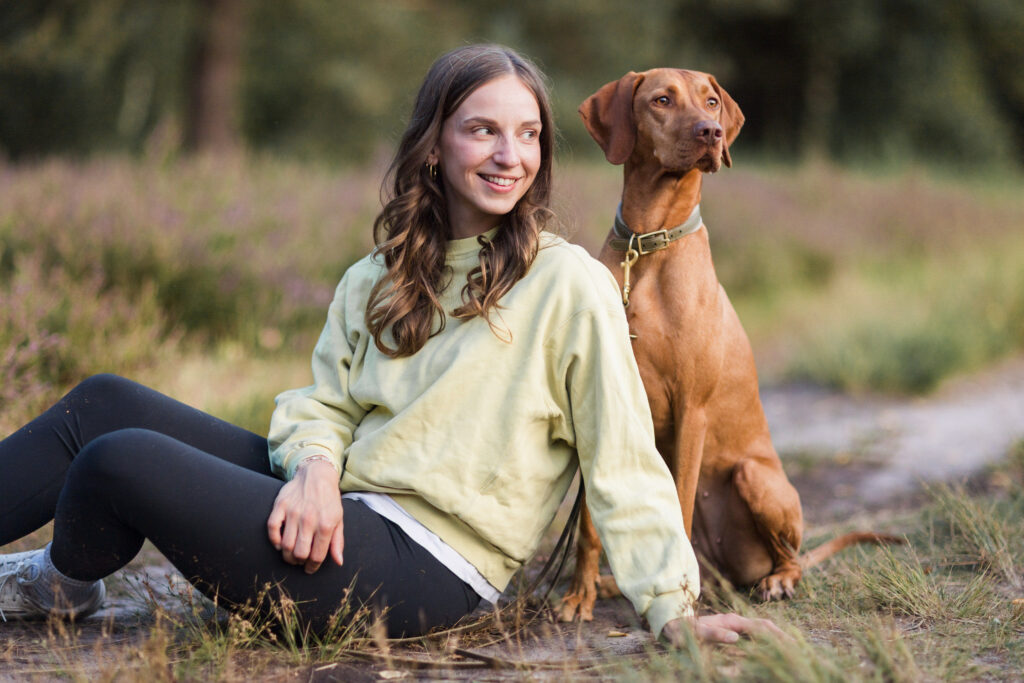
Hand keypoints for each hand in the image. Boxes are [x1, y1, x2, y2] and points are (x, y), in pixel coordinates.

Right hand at [266, 460, 343, 573]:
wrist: (317, 475)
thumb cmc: (329, 500)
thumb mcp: (339, 519)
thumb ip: (338, 541)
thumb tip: (338, 562)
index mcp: (326, 524)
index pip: (317, 556)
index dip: (313, 567)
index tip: (310, 568)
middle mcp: (309, 519)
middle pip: (299, 554)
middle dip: (299, 562)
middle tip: (300, 560)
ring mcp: (293, 512)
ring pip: (285, 545)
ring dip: (287, 555)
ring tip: (291, 554)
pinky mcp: (280, 505)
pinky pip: (272, 529)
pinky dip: (274, 540)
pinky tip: (280, 543)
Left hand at [661, 613, 786, 645]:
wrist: (671, 626)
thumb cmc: (682, 632)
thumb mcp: (696, 633)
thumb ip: (714, 634)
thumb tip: (735, 638)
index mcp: (732, 622)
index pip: (762, 627)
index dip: (778, 635)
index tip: (793, 644)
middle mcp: (736, 623)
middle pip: (766, 628)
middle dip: (783, 638)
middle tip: (800, 650)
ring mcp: (735, 628)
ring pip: (761, 633)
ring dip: (776, 641)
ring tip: (792, 652)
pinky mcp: (732, 634)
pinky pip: (753, 638)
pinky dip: (765, 644)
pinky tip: (771, 653)